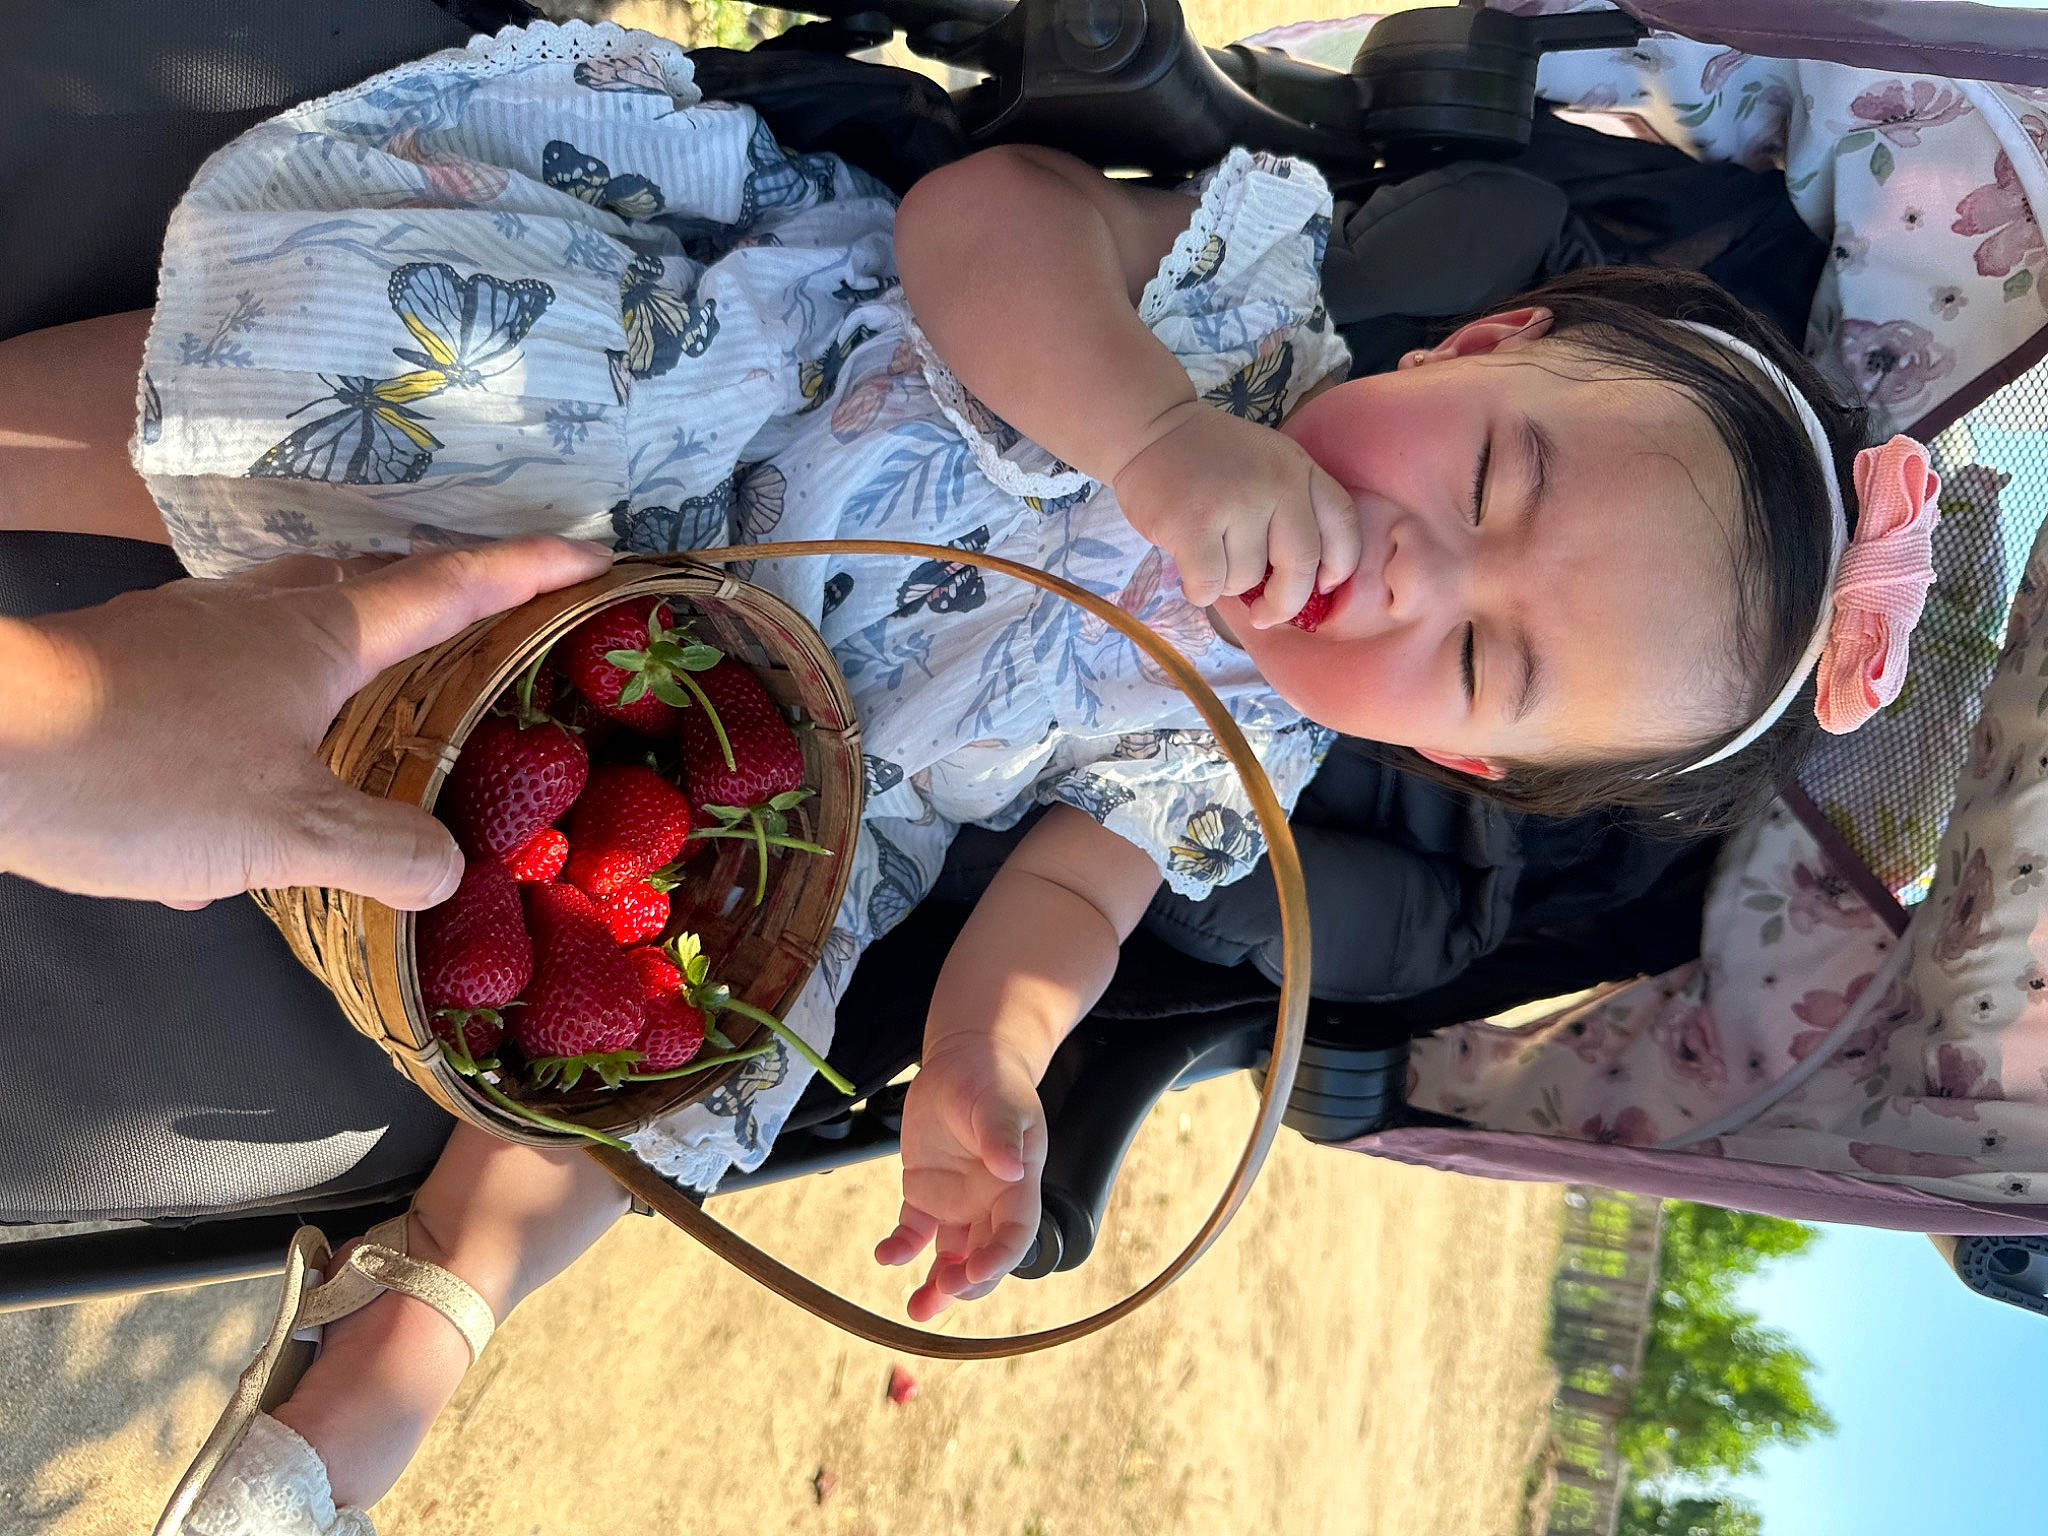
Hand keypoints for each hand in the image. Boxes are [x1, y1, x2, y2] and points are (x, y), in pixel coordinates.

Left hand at [0, 536, 612, 909]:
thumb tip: (451, 868)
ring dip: (347, 653)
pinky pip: (226, 680)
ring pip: (293, 627)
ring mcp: (190, 634)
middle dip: (440, 594)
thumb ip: (383, 852)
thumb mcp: (284, 833)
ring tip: (374, 710)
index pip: (450, 590)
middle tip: (491, 616)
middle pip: (372, 587)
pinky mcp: (132, 670)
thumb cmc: (139, 772)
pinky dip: (263, 719)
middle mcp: (262, 616)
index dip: (525, 573)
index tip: (591, 554)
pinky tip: (236, 812)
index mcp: (321, 637)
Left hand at [875, 1035, 1048, 1321]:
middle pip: (984, 1255)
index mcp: (1017, 1185)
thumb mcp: (998, 1103)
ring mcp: (957, 1202)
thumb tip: (1012, 1169)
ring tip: (916, 1309)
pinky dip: (901, 1249)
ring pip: (950, 1256)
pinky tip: (886, 1255)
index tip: (974, 1272)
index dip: (999, 1259)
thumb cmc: (991, 1079)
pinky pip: (915, 1232)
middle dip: (967, 1281)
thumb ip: (1002, 1136)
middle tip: (944, 1291)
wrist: (965, 1062)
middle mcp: (989, 1202)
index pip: (1015, 1234)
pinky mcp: (925, 1195)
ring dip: (937, 1285)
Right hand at [1110, 401, 1359, 626]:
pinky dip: (1200, 590)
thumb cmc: (1210, 460)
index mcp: (1299, 468)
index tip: (1321, 586)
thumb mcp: (1268, 464)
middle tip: (1266, 613)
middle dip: (1284, 602)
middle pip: (1302, 565)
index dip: (1339, 566)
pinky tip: (1190, 572)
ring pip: (1248, 578)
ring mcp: (1235, 502)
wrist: (1149, 431)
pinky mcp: (1194, 524)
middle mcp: (1276, 483)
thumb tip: (1304, 585)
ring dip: (1228, 584)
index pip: (1342, 525)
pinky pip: (1210, 585)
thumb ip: (1291, 507)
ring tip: (1210, 558)